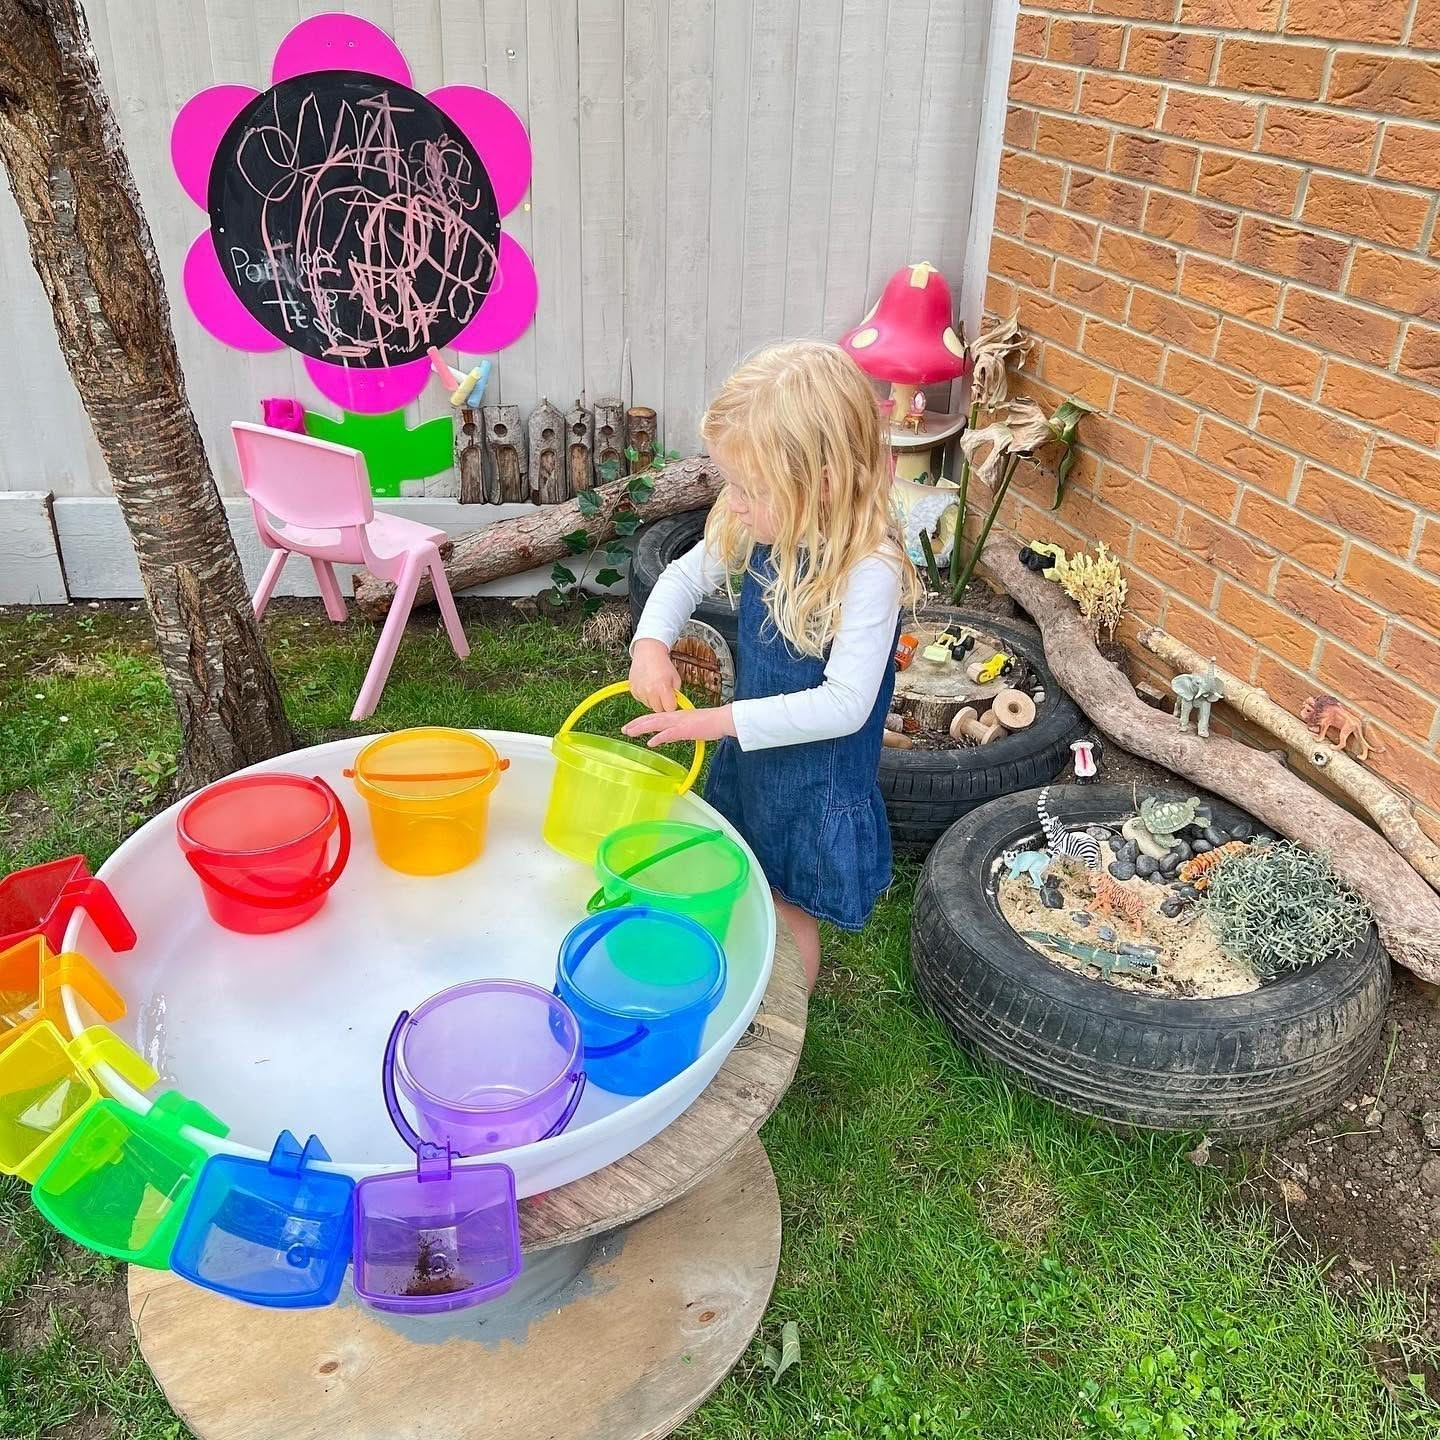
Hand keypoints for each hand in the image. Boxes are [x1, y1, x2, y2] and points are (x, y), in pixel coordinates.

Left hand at [622, 705, 736, 748]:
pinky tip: (650, 742)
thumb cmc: (709, 723)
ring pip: (656, 724)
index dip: (641, 721)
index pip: (655, 717)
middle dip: (636, 724)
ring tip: (630, 732)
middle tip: (623, 729)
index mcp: (675, 716)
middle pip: (651, 719)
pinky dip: (659, 737)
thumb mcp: (688, 728)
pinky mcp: (685, 729)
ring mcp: (679, 722)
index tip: (630, 725)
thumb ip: (675, 732)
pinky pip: (669, 733)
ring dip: (642, 728)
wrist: (722, 719)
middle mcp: (675, 717)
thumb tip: (664, 738)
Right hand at [629, 638, 683, 712]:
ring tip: (655, 687)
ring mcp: (640, 691)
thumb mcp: (676, 679)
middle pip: (658, 709)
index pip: (669, 709)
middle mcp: (650, 691)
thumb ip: (676, 694)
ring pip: (649, 705)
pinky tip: (648, 685)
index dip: (672, 705)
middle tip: (664, 693)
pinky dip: (645, 696)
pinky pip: (642, 700)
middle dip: (663, 704)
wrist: (649, 653)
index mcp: (663, 688)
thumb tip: (674, 705)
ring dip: (653, 700)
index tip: (672, 700)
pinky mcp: (633, 690)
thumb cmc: (664, 665)